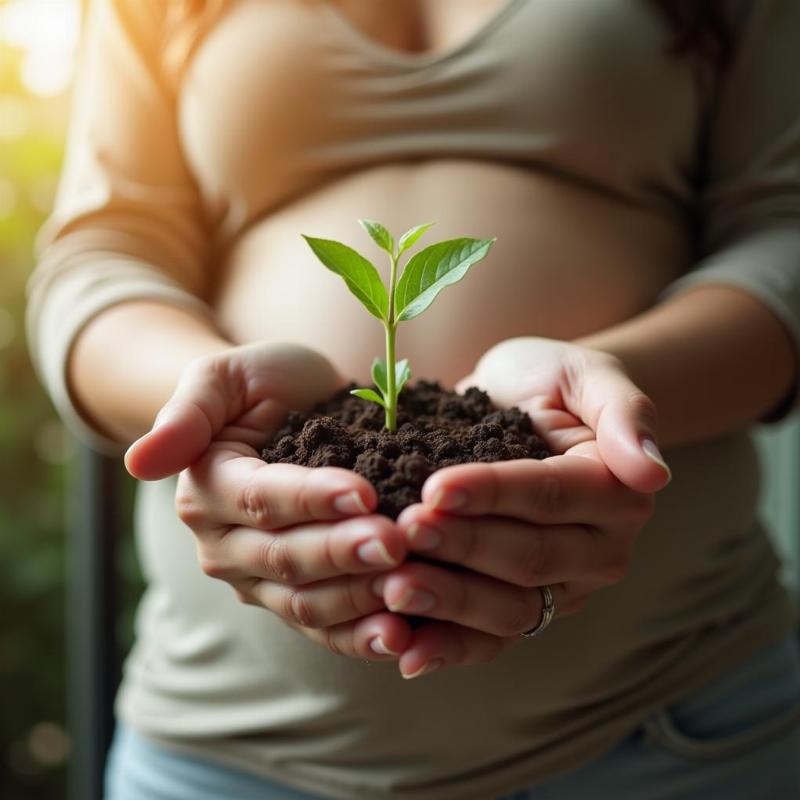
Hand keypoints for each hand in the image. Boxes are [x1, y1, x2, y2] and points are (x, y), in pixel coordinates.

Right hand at [125, 342, 414, 660]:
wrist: (293, 406)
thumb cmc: (264, 383)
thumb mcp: (226, 377)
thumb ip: (187, 412)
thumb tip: (137, 463)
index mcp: (208, 490)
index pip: (261, 500)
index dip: (311, 498)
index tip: (363, 491)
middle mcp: (225, 545)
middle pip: (286, 557)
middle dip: (343, 552)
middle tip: (397, 543)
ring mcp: (259, 580)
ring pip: (306, 601)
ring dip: (358, 598)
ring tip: (410, 587)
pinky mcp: (295, 599)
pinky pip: (324, 627)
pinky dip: (360, 636)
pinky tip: (400, 638)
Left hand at [374, 337, 670, 677]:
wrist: (517, 402)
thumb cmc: (549, 381)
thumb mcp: (585, 375)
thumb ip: (625, 413)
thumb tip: (653, 473)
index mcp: (616, 494)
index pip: (550, 496)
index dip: (493, 494)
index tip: (436, 488)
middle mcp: (598, 550)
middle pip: (527, 557)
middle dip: (462, 547)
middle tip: (403, 533)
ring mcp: (563, 588)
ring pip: (510, 607)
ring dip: (449, 601)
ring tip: (393, 588)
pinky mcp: (526, 608)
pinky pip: (492, 638)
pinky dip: (450, 647)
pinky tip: (406, 653)